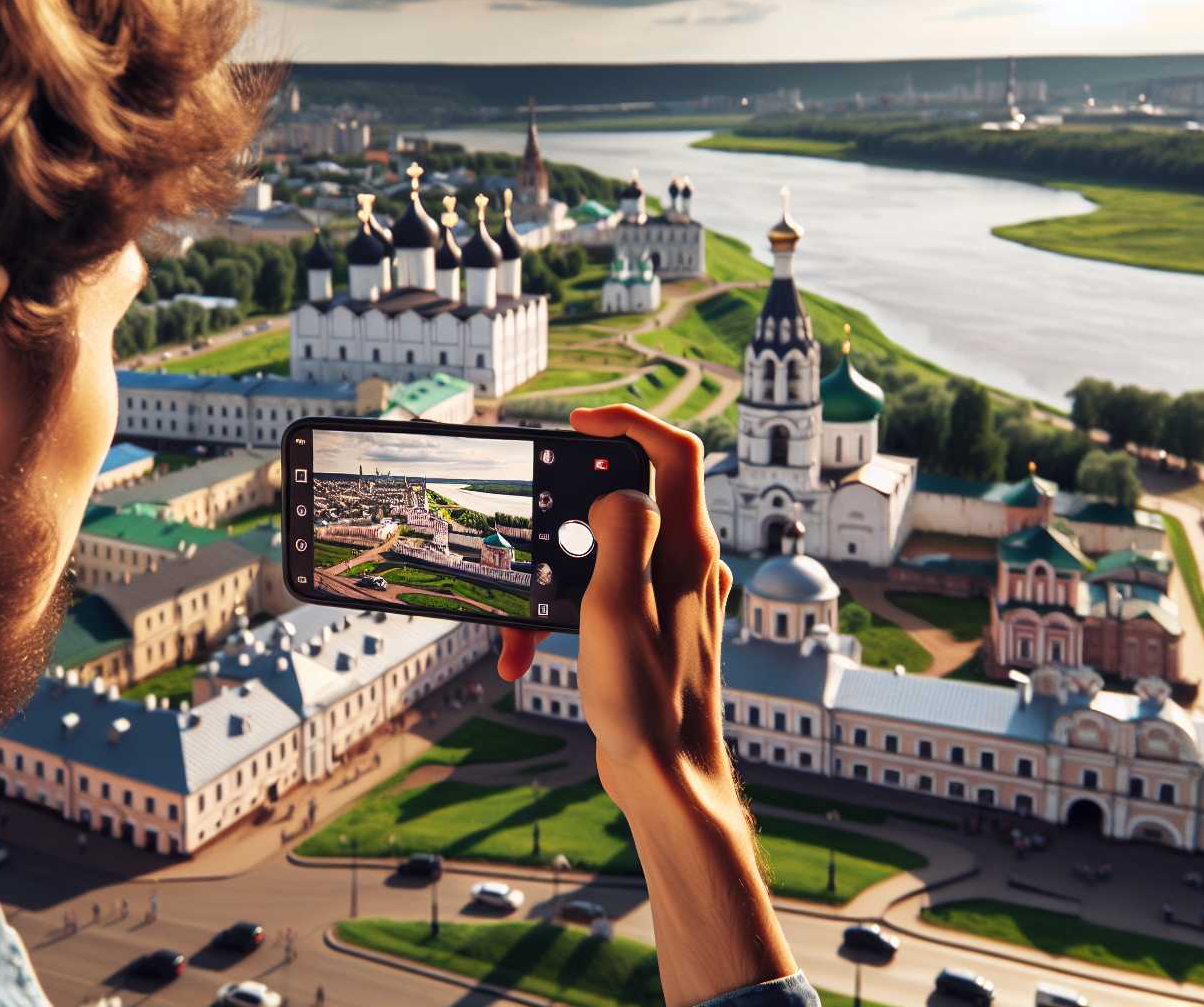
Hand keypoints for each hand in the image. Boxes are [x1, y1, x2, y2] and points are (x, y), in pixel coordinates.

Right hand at [496, 404, 797, 1004]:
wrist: (668, 781)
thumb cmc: (647, 701)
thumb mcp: (616, 607)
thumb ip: (620, 533)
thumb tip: (613, 494)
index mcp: (687, 550)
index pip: (674, 453)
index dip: (627, 423)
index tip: (577, 423)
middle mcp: (687, 566)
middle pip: (624, 505)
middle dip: (562, 523)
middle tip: (527, 540)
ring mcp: (670, 599)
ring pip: (600, 560)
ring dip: (550, 586)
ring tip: (516, 632)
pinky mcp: (650, 631)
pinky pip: (597, 603)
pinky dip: (559, 620)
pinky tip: (524, 656)